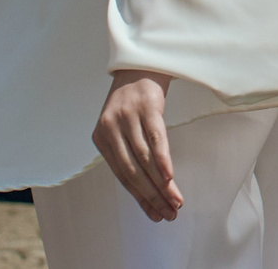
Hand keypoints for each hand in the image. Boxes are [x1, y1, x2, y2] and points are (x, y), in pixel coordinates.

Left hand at [93, 70, 181, 221]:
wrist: (140, 63)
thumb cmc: (134, 101)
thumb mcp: (121, 126)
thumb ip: (127, 151)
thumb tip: (144, 186)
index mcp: (101, 139)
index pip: (122, 176)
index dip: (140, 198)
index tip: (156, 215)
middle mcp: (110, 130)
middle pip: (133, 172)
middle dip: (151, 197)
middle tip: (168, 214)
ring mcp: (128, 118)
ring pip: (145, 160)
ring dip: (162, 185)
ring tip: (176, 201)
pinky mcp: (147, 107)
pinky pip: (156, 138)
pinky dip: (162, 160)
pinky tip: (169, 177)